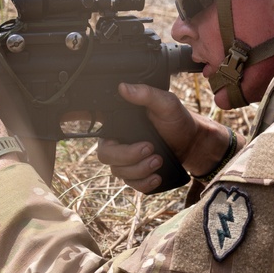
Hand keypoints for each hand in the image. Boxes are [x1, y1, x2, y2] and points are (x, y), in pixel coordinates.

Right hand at [96, 83, 235, 193]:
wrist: (193, 143)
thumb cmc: (178, 120)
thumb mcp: (166, 103)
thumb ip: (146, 94)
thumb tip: (124, 87)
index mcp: (119, 121)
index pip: (92, 122)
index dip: (80, 120)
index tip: (86, 121)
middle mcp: (118, 140)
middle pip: (105, 154)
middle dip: (128, 156)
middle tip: (150, 148)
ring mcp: (125, 159)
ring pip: (119, 171)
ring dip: (139, 169)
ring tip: (159, 160)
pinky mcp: (136, 174)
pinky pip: (131, 184)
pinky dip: (144, 183)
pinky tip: (156, 176)